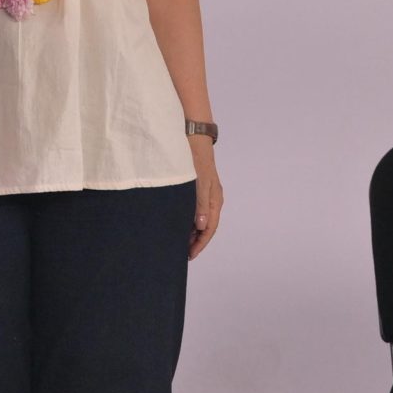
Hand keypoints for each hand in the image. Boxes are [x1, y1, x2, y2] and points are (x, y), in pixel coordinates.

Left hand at [189, 136, 223, 258]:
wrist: (193, 138)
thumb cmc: (196, 159)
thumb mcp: (199, 183)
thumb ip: (200, 204)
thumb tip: (202, 226)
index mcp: (215, 200)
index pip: (210, 228)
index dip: (201, 243)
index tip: (190, 255)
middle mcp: (212, 199)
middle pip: (206, 226)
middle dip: (196, 241)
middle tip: (182, 253)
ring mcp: (205, 194)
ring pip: (200, 219)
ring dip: (191, 232)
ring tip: (179, 242)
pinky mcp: (197, 189)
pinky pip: (195, 210)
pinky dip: (188, 220)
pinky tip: (178, 223)